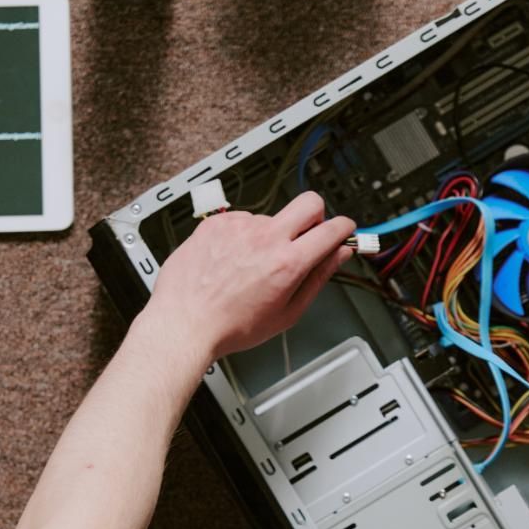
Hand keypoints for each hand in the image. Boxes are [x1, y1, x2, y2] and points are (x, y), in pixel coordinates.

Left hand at [146, 193, 355, 367]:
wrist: (184, 323)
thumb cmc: (230, 326)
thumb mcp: (287, 314)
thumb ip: (318, 279)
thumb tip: (338, 256)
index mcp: (288, 263)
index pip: (332, 229)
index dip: (345, 228)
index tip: (344, 230)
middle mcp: (265, 238)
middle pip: (309, 202)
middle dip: (317, 215)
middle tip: (306, 236)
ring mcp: (239, 226)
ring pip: (271, 217)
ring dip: (271, 235)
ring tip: (250, 266)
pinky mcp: (217, 223)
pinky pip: (242, 220)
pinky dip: (243, 236)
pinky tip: (232, 260)